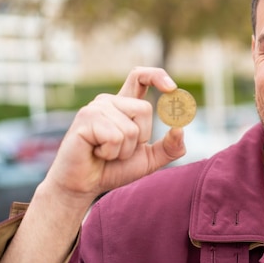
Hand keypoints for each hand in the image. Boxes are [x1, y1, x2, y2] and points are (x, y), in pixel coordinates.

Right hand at [43, 67, 185, 206]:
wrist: (83, 186)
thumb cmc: (113, 169)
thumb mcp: (150, 159)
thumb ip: (170, 147)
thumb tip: (180, 128)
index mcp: (124, 105)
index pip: (140, 77)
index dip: (157, 76)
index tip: (172, 88)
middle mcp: (109, 101)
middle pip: (144, 109)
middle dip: (140, 137)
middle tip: (119, 149)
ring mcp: (95, 108)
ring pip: (131, 128)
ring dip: (123, 150)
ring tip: (105, 152)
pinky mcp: (85, 119)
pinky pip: (115, 137)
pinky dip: (111, 153)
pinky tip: (96, 153)